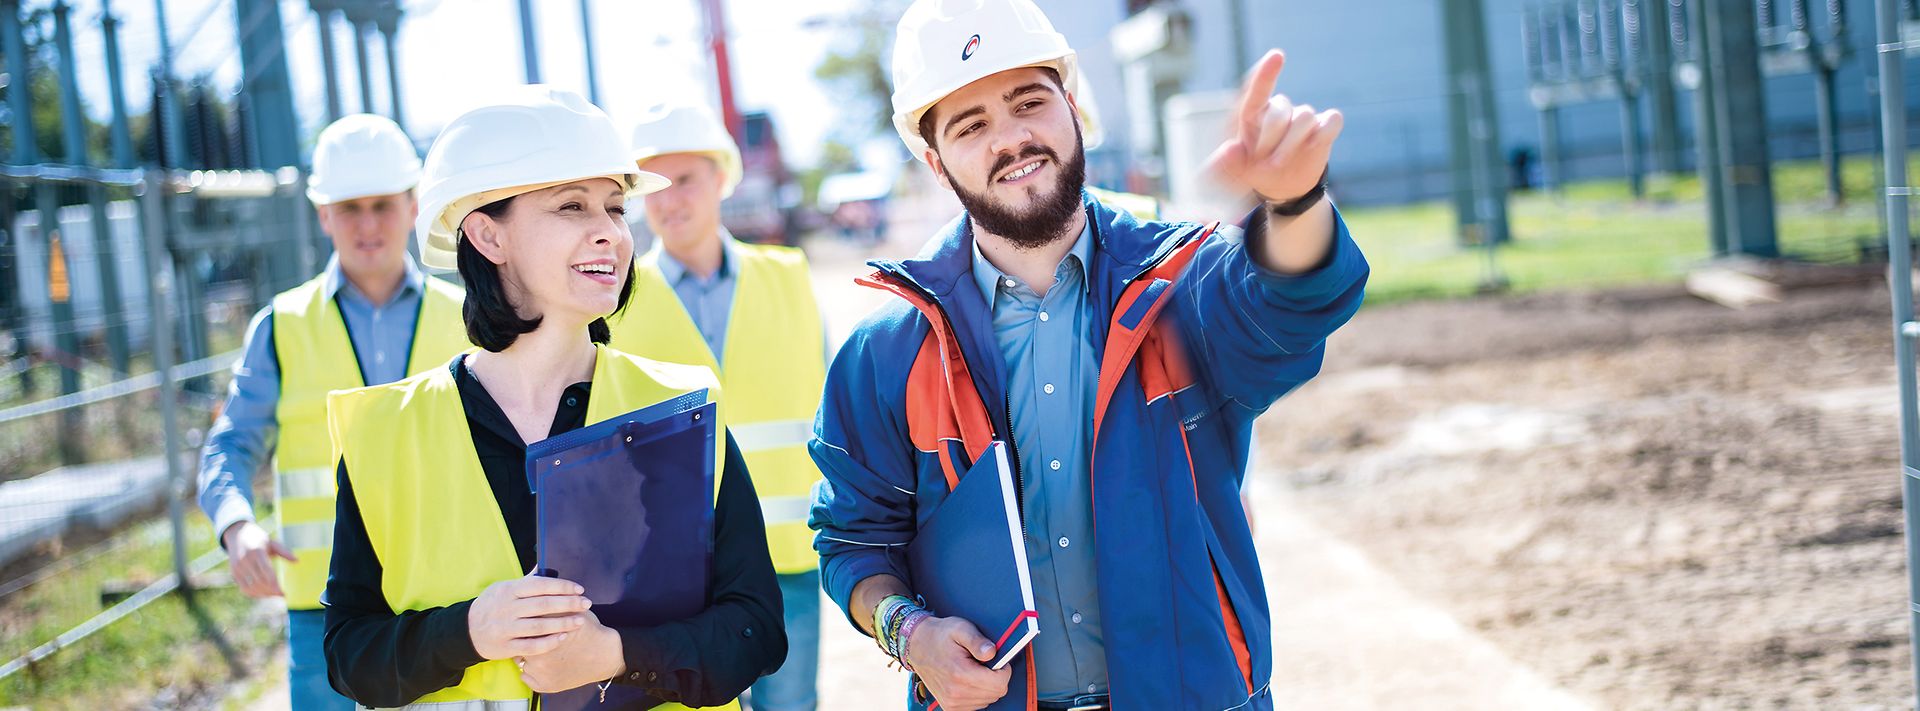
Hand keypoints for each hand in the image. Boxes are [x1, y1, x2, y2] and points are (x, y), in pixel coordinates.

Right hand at [222, 521, 294, 598]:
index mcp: (257, 552)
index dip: (275, 585)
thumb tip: (297, 560)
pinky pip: (243, 588)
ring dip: (263, 594)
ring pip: (251, 587)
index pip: (267, 573)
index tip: (283, 593)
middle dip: (271, 591)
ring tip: (273, 595)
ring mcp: (238, 567)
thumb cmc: (258, 538)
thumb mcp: (272, 542)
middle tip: (281, 595)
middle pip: (259, 582)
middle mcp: (245, 560)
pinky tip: (263, 594)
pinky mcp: (233, 572)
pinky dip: (253, 594)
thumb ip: (284, 552)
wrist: (237, 534)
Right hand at [468, 574, 590, 660]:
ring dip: (562, 623)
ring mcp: (506, 629)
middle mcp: (507, 608)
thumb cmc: (492, 605)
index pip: (540, 585)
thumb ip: (525, 581)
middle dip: (568, 604)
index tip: (579, 589)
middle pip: (543, 605)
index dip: (562, 587)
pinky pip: (531, 646)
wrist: (466, 630)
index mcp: (509, 590)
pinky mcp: (506, 647)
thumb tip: (543, 568)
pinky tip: (563, 638)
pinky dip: (549, 642)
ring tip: (580, 621)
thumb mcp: (503, 588)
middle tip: (587, 604)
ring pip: (539, 626)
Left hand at [518, 609, 623, 693]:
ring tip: (537, 650)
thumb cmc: (590, 631)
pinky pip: (525, 677)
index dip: (524, 622)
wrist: (606, 656)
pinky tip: (541, 664)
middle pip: (517, 642)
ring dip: (525, 654)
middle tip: (530, 635)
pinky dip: (530, 672)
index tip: (528, 621)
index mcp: (543, 632)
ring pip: (519, 660)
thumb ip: (553, 601)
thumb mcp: (573, 610)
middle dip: (522, 638)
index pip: (521, 624)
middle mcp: (537, 652)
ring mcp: (540, 671)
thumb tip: (534, 589)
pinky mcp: (543, 685)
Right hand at [903, 615, 1010, 710]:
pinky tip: (969, 680)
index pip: (1000, 683)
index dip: (1004, 670)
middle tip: (983, 663)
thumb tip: (992, 653)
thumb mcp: (960, 628)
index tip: (996, 660)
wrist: (916, 645)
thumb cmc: (939, 635)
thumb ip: (978, 640)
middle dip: (995, 678)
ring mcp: (952, 702)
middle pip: (996, 693)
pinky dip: (978, 694)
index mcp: (961, 674)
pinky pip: (977, 705)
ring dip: (987, 686)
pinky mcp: (950, 707)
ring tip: (973, 670)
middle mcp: (956, 693)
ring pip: (988, 700)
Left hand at [1205, 50, 1343, 204]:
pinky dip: (1325, 132)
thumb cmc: (1253, 170)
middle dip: (1271, 137)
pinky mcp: (1325, 128)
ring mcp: (1303, 117)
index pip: (1258, 89)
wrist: (1281, 186)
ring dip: (1291, 143)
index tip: (1277, 55)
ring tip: (1278, 165)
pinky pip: (1332, 120)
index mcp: (1253, 113)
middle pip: (1280, 108)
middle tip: (1264, 163)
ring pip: (1305, 117)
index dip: (1266, 73)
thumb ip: (1225, 163)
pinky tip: (1314, 146)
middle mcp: (1279, 110)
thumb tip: (1230, 150)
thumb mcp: (1233, 172)